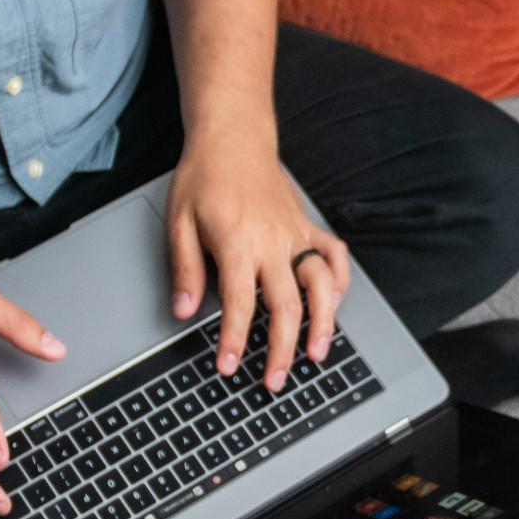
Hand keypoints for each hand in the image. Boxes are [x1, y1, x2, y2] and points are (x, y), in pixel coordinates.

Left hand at [166, 129, 349, 391]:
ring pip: (319, 286)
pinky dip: (339, 282)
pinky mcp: (307, 226)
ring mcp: (295, 234)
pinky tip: (334, 304)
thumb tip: (182, 311)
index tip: (227, 366)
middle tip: (274, 381)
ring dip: (322, 324)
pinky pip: (333, 255)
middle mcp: (272, 242)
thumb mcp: (179, 222)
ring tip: (317, 355)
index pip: (238, 304)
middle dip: (281, 349)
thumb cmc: (203, 178)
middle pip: (285, 305)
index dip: (233, 340)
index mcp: (237, 243)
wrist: (233, 138)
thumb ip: (184, 269)